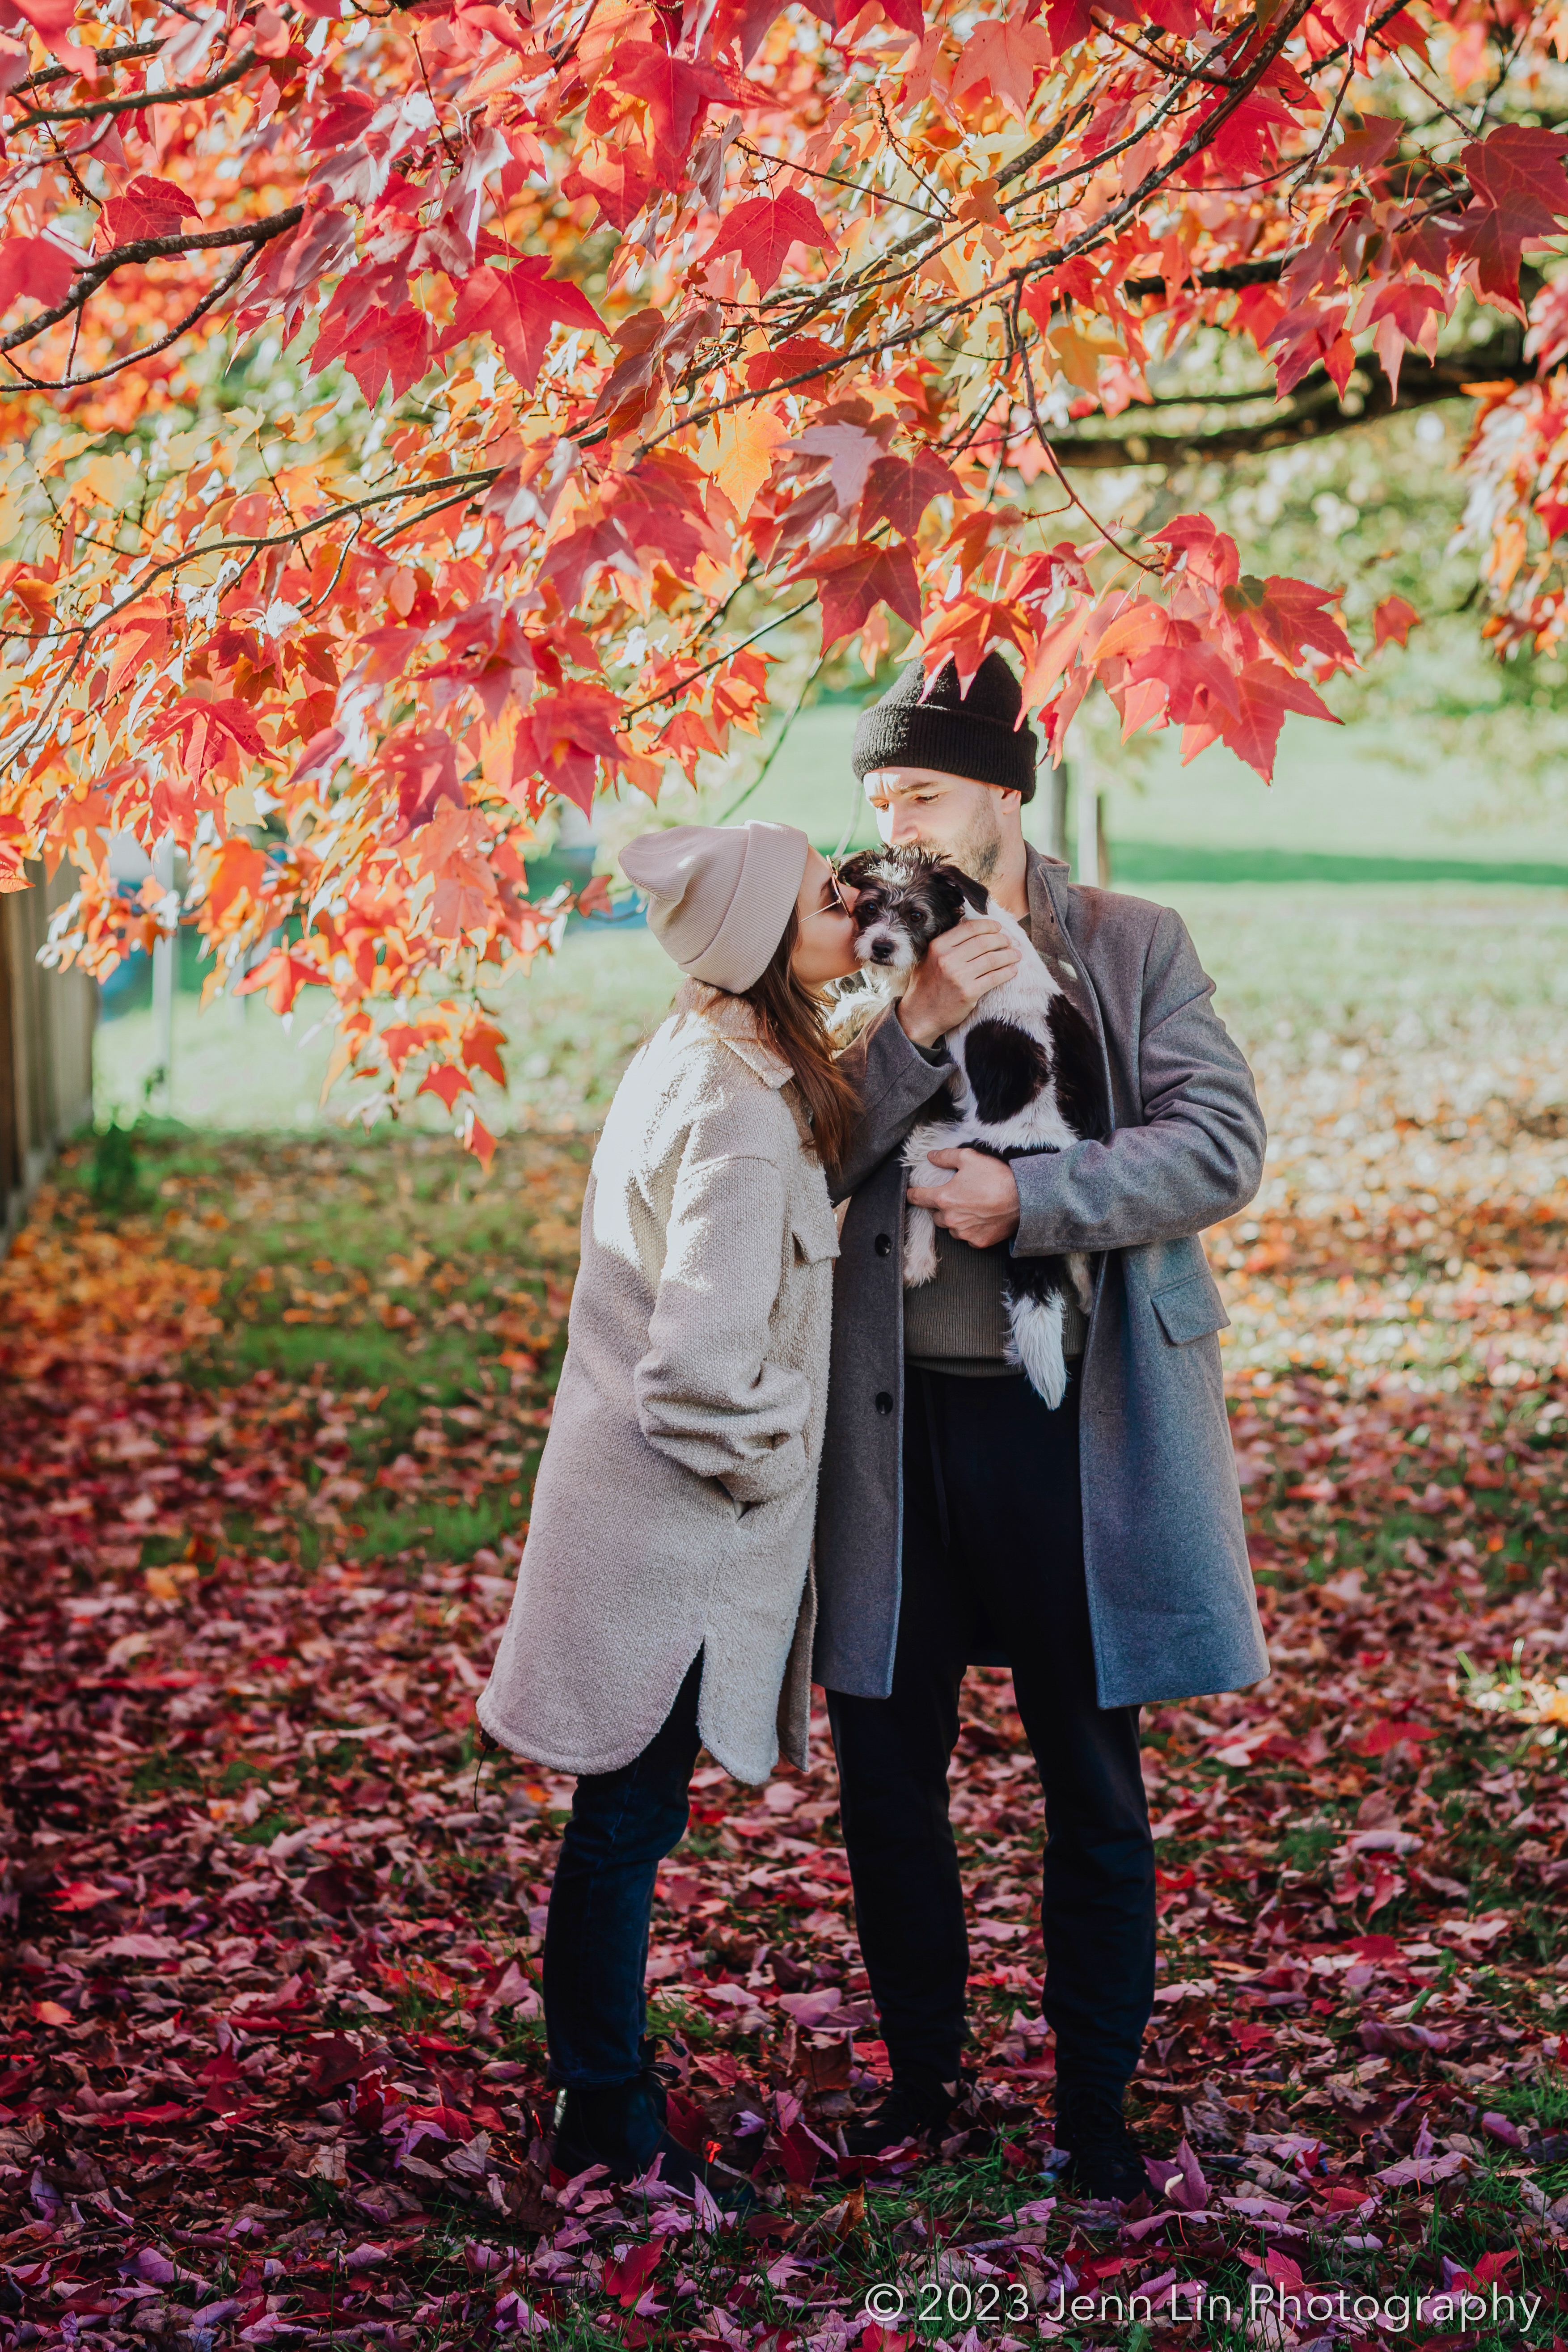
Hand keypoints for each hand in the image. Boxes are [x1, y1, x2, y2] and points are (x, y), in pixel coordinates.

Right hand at [898, 920, 1020, 1047]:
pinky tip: (1013, 970)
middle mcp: (947, 959)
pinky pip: (994, 978)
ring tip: (1016, 954)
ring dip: (1008, 955)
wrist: (919, 1016)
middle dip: (1001, 939)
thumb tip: (973, 932)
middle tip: (1009, 941)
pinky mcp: (968, 993)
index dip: (988, 925)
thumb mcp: (929, 958)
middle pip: (984, 941)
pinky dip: (1007, 972)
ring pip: (992, 959)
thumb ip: (947, 945)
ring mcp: (958, 976)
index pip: (969, 928)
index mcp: (938, 946)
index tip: (998, 927)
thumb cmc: (925, 986)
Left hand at [906, 1148, 1019, 1247]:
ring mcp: (964, 1233)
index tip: (910, 1193)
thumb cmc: (997, 1177)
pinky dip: (970, 1229)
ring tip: (971, 1206)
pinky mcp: (978, 1242)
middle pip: (935, 1214)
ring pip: (951, 1227)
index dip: (912, 1194)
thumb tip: (931, 1157)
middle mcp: (951, 1219)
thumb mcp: (969, 1158)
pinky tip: (981, 1218)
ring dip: (955, 1219)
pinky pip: (967, 1237)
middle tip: (955, 1195)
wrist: (1024, 1199)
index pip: (918, 1198)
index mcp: (944, 1198)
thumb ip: (946, 1157)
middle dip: (940, 1205)